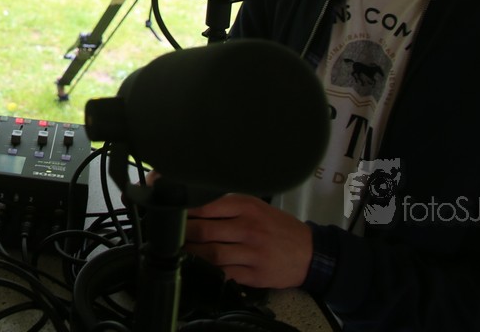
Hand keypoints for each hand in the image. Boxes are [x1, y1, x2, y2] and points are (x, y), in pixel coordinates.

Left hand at [183, 193, 312, 288]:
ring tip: (181, 251)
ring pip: (211, 254)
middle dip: (183, 233)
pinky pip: (225, 274)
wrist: (310, 253)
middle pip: (204, 231)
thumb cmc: (277, 226)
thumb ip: (228, 205)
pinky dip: (209, 272)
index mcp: (247, 207)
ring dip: (192, 254)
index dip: (185, 210)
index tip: (171, 212)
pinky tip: (200, 268)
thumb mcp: (256, 207)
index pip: (207, 206)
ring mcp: (252, 253)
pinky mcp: (255, 275)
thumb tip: (193, 204)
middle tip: (169, 234)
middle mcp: (248, 228)